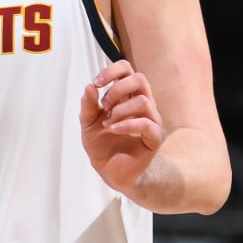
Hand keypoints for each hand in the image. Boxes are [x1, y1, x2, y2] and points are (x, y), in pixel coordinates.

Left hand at [79, 60, 163, 194]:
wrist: (110, 172)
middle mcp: (142, 105)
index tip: (96, 84)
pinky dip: (128, 125)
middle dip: (117, 89)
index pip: (127, 70)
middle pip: (140, 79)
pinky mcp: (155, 138)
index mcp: (127, 97)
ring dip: (120, 111)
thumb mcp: (88, 124)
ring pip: (144, 101)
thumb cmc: (102, 146)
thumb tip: (90, 86)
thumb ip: (88, 105)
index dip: (111, 71)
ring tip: (108, 124)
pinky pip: (148, 124)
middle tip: (104, 106)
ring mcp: (151, 120)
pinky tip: (115, 130)